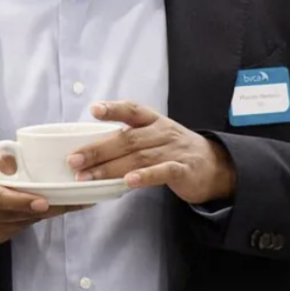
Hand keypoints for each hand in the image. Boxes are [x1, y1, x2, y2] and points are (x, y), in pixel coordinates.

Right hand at [0, 144, 75, 245]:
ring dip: (45, 212)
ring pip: (21, 222)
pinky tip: (48, 206)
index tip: (43, 200)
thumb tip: (15, 162)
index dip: (20, 201)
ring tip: (70, 200)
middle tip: (74, 198)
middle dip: (46, 207)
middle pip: (14, 213)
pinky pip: (18, 228)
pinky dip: (34, 217)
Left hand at [66, 101, 235, 204]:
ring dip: (110, 168)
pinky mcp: (183, 170)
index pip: (132, 110)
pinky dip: (145, 176)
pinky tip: (128, 181)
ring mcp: (173, 150)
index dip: (113, 109)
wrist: (215, 166)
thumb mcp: (156, 136)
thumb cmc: (175, 151)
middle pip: (127, 139)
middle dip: (98, 150)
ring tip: (89, 177)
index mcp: (154, 121)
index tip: (94, 109)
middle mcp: (162, 132)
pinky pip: (162, 171)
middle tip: (74, 160)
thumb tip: (91, 149)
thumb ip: (130, 139)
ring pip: (138, 157)